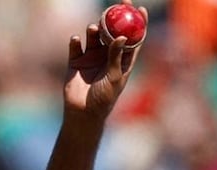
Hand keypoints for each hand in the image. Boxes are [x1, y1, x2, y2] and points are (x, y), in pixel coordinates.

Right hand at [63, 4, 143, 118]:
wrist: (83, 113)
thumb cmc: (104, 99)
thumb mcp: (114, 78)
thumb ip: (116, 57)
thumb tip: (123, 36)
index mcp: (122, 61)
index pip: (133, 39)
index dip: (138, 24)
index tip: (140, 9)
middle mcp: (107, 57)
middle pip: (112, 32)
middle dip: (114, 17)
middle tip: (116, 5)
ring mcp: (91, 57)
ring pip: (94, 36)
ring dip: (94, 29)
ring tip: (93, 29)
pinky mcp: (76, 61)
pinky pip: (75, 46)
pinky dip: (76, 41)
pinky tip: (76, 40)